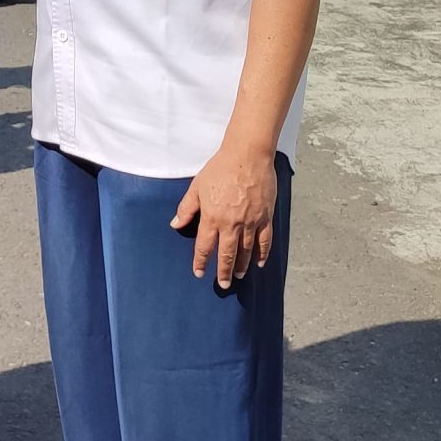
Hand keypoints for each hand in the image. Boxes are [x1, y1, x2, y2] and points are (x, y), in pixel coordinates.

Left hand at [171, 142, 277, 282]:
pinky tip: (259, 262)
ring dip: (241, 265)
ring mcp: (250, 221)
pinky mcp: (265, 217)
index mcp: (212, 217)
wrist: (247, 156)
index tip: (199, 272)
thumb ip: (186, 208)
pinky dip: (262, 253)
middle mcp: (231, 223)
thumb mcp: (197, 187)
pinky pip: (264, 240)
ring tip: (238, 275)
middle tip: (222, 284)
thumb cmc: (220, 168)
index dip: (201, 261)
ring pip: (246, 250)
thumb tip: (175, 225)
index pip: (205, 246)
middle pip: (227, 254)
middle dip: (223, 271)